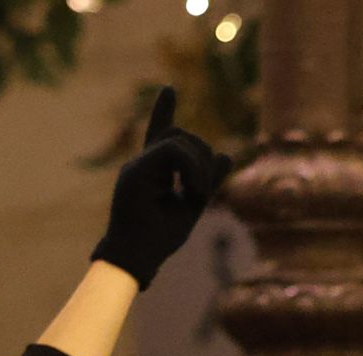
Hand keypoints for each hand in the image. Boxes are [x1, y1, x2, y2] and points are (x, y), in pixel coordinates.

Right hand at [91, 87, 232, 290]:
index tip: (169, 89)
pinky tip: (190, 192)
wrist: (135, 258)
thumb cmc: (158, 240)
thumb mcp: (191, 206)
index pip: (161, 136)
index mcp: (152, 172)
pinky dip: (190, 168)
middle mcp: (141, 165)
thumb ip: (206, 181)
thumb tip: (227, 156)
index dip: (164, 112)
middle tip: (201, 193)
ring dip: (197, 164)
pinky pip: (173, 151)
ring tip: (195, 195)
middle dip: (202, 155)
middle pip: (180, 135)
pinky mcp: (136, 171)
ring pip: (178, 139)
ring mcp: (137, 166)